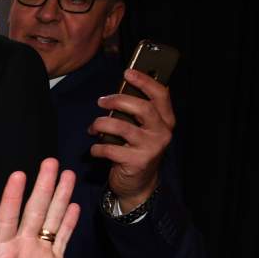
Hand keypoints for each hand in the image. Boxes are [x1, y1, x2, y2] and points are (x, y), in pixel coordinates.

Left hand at [0, 158, 80, 257]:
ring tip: (66, 175)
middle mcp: (20, 246)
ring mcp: (38, 254)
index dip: (12, 197)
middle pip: (34, 211)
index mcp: (0, 250)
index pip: (6, 217)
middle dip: (42, 187)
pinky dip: (68, 223)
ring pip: (51, 220)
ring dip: (59, 198)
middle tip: (50, 162)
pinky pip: (62, 240)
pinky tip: (73, 205)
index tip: (18, 175)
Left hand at [89, 69, 174, 208]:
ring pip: (122, 127)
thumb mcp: (142, 130)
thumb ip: (135, 114)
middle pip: (141, 107)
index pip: (161, 94)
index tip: (128, 72)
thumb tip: (116, 94)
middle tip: (100, 101)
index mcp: (166, 120)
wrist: (138, 185)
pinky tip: (94, 149)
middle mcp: (162, 132)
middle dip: (117, 100)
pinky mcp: (137, 162)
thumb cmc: (136, 151)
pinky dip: (97, 147)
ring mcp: (151, 148)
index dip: (145, 81)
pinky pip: (110, 149)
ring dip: (101, 124)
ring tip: (92, 127)